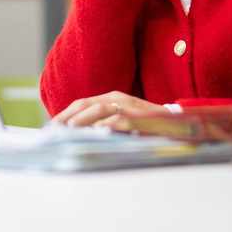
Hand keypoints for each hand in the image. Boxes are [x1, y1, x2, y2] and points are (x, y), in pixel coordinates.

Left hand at [51, 91, 166, 128]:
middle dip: (67, 117)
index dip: (65, 114)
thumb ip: (105, 122)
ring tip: (67, 132)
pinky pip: (119, 121)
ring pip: (99, 110)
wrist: (179, 124)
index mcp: (113, 97)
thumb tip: (81, 134)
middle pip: (86, 104)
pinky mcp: (140, 118)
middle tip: (53, 131)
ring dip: (82, 120)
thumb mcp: (124, 120)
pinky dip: (105, 127)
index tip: (51, 126)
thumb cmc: (149, 125)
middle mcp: (119, 98)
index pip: (82, 103)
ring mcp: (130, 107)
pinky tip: (94, 134)